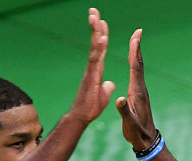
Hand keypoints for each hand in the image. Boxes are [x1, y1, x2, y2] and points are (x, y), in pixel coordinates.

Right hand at [67, 8, 116, 124]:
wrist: (82, 118)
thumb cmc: (90, 108)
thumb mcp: (103, 96)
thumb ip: (106, 87)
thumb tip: (110, 84)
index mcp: (97, 70)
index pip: (100, 49)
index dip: (101, 35)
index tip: (102, 22)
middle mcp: (92, 67)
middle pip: (95, 43)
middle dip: (95, 26)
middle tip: (93, 10)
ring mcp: (90, 71)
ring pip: (94, 48)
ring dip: (95, 31)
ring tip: (95, 16)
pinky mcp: (90, 77)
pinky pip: (96, 60)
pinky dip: (99, 49)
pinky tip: (102, 38)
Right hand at [115, 28, 157, 148]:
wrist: (147, 141)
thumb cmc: (137, 133)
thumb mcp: (129, 124)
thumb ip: (124, 111)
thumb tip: (119, 99)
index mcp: (136, 92)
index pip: (135, 68)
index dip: (135, 52)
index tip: (136, 36)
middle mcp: (140, 89)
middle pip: (138, 64)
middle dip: (137, 47)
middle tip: (137, 32)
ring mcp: (140, 91)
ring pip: (138, 68)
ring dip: (136, 53)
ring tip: (135, 41)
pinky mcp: (139, 95)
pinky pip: (136, 74)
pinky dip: (134, 64)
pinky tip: (133, 62)